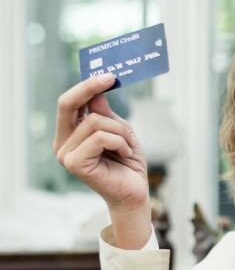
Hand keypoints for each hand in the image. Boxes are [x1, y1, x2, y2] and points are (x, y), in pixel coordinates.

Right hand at [53, 74, 151, 247]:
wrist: (136, 194)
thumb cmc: (128, 165)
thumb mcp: (120, 132)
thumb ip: (105, 113)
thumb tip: (97, 89)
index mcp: (70, 134)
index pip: (69, 103)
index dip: (85, 86)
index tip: (107, 74)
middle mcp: (63, 144)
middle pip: (68, 104)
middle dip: (89, 87)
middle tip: (111, 77)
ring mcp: (66, 155)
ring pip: (94, 122)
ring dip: (120, 131)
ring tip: (127, 146)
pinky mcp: (75, 164)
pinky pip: (100, 137)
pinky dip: (119, 142)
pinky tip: (125, 154)